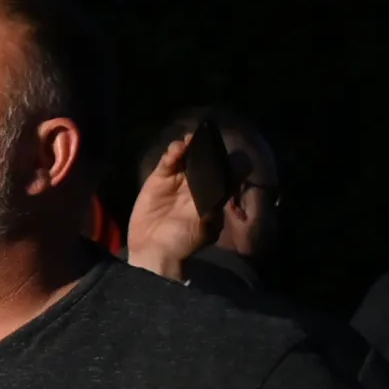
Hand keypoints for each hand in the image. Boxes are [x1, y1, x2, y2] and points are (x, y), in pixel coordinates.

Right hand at [125, 133, 218, 281]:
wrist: (154, 250)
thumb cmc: (185, 240)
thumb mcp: (209, 222)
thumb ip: (219, 198)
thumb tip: (234, 175)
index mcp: (213, 195)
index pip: (224, 172)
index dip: (227, 160)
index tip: (227, 152)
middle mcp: (196, 185)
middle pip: (205, 160)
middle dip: (208, 148)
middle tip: (208, 138)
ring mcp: (177, 181)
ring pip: (186, 156)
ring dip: (190, 146)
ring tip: (191, 140)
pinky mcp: (159, 179)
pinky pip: (168, 161)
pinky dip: (173, 152)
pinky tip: (177, 149)